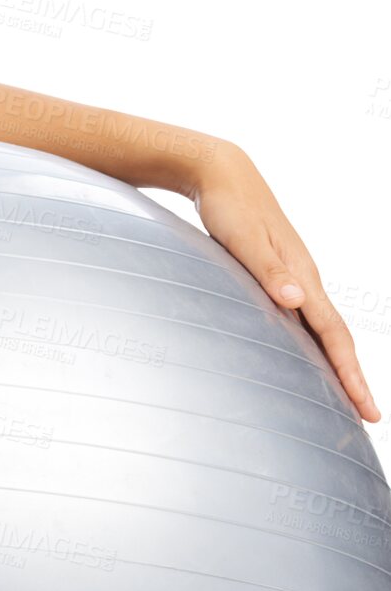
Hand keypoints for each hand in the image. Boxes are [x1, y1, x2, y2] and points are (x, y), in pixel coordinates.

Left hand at [191, 146, 378, 422]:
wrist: (221, 174)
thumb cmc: (228, 207)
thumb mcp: (242, 238)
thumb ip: (267, 270)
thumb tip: (297, 301)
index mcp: (301, 275)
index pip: (333, 333)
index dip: (350, 372)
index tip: (368, 408)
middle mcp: (304, 279)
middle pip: (336, 337)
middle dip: (352, 377)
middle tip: (368, 415)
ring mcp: (293, 276)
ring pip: (322, 328)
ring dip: (336, 362)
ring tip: (345, 395)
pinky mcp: (278, 273)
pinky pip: (304, 317)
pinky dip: (313, 342)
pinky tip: (305, 355)